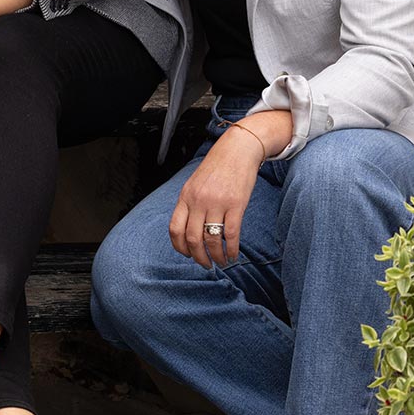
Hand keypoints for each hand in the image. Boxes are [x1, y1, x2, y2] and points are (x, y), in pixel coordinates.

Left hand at [169, 126, 265, 268]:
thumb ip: (190, 204)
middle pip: (192, 238)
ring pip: (211, 239)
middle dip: (199, 257)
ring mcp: (217, 203)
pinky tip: (234, 255)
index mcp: (186, 196)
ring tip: (222, 262)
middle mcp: (198, 201)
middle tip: (206, 265)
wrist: (238, 149)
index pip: (174, 229)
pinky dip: (232, 249)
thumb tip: (188, 230)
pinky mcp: (236, 204)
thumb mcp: (195, 183)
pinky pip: (231, 234)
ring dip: (216, 256)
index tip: (188, 255)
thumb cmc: (217, 167)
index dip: (180, 247)